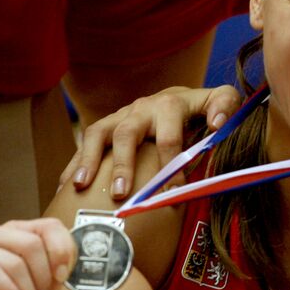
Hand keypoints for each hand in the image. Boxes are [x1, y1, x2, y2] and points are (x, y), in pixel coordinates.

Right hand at [60, 85, 240, 199]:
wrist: (176, 97)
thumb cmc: (201, 108)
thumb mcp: (220, 100)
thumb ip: (225, 106)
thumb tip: (218, 124)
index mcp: (170, 104)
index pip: (169, 137)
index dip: (171, 164)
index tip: (172, 191)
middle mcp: (141, 108)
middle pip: (127, 133)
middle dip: (124, 164)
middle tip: (122, 192)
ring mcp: (120, 116)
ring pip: (98, 134)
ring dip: (88, 160)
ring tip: (81, 185)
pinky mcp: (106, 125)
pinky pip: (85, 142)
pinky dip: (75, 163)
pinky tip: (64, 186)